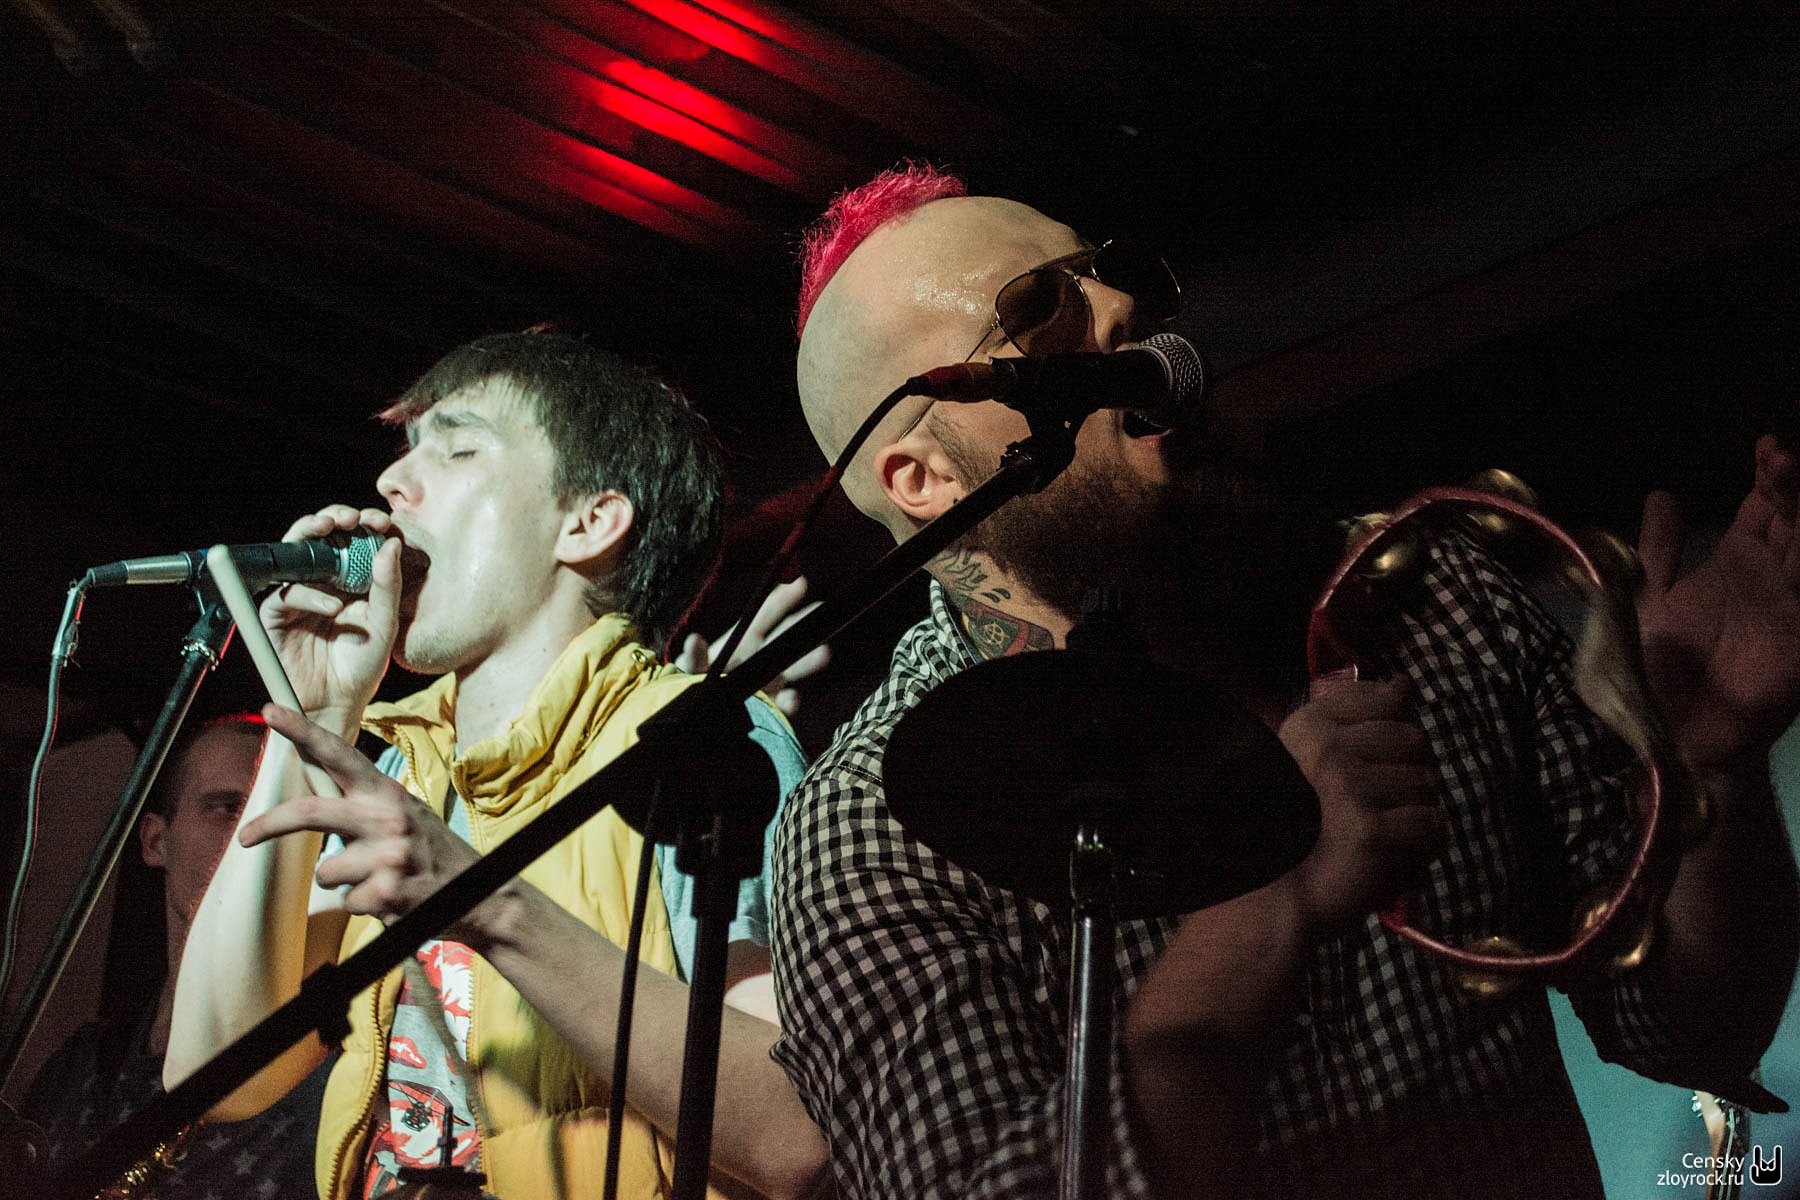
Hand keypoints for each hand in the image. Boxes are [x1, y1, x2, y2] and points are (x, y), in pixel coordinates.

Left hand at [243, 704, 493, 942]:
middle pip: (311, 812)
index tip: (271, 711)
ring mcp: (388, 855)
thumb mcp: (402, 816)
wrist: (481, 895)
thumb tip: (309, 792)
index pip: (340, 754)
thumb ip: (360, 804)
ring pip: (326, 871)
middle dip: (270, 824)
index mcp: (387, 793)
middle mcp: (388, 817)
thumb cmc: (430, 853)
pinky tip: (391, 899)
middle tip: (245, 836)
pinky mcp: (387, 892)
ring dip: (341, 881)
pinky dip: (361, 906)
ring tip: (375, 879)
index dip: (302, 731)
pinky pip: (345, 902)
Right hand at [258, 505, 400, 727]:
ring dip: (311, 534)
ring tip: (332, 528)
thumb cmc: (363, 664)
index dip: (365, 523)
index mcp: (351, 578)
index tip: (382, 520)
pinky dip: (309, 595)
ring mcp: (298, 594)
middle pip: (321, 536)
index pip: (354, 539)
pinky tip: (332, 606)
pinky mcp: (275, 614)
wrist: (338, 701)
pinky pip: (287, 594)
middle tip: (351, 516)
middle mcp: (322, 580)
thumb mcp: (384, 623)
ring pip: (295, 552)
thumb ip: (388, 586)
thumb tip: (391, 543)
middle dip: (334, 518)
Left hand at [676, 577, 830, 716]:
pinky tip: (792, 700)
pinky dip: (790, 702)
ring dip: (808, 660)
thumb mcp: (691, 667)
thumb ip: (693, 656)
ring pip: (792, 667)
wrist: (695, 713)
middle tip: (824, 615)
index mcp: (744, 640)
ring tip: (823, 654)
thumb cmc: (693, 681)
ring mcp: (768, 681)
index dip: (782, 599)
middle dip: (803, 626)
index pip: (766, 615)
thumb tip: (693, 640)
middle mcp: (760, 657)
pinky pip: (784, 703)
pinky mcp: (769, 705)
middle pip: (786, 637)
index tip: (799, 585)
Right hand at [1277, 676, 1443, 935]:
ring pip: (1427, 785)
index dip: (1397, 733)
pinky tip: (1396, 857)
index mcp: (1309, 725)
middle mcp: (1328, 748)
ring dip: (1416, 814)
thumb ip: (1352, 722)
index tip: (1376, 763)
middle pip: (1415, 740)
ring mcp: (1349, 787)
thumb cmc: (1290, 831)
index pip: (1391, 699)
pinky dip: (1423, 847)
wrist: (1266, 899)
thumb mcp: (1307, 760)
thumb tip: (1405, 685)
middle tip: (1381, 807)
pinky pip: (1432, 826)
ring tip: (1384, 836)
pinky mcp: (1371, 830)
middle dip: (1410, 775)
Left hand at [1638, 434, 1799, 771]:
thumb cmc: (1655, 669)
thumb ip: (1660, 549)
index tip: (1766, 444)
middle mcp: (1770, 583)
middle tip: (1779, 454)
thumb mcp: (1650, 598)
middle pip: (1795, 522)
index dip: (1769, 479)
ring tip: (1790, 474)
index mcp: (1736, 568)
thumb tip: (1663, 494)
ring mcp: (1791, 610)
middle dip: (1792, 485)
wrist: (1664, 732)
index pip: (1764, 512)